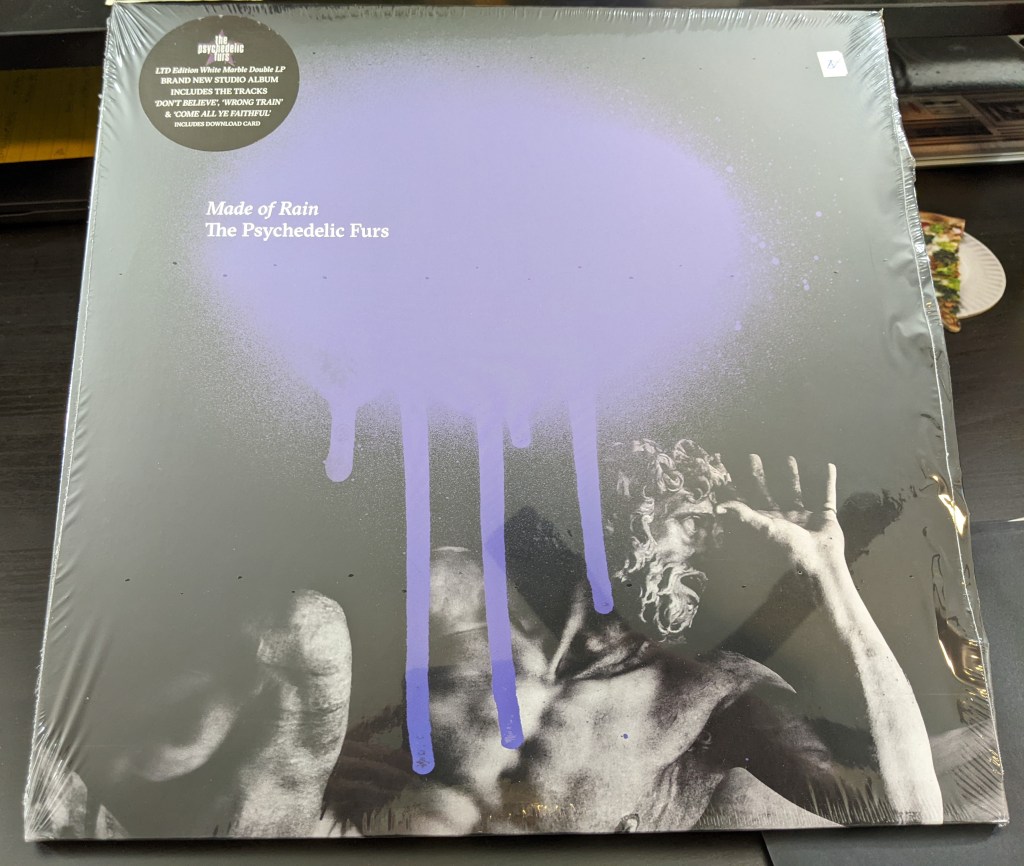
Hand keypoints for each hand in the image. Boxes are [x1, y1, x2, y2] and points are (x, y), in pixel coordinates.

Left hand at [716, 455, 846, 581]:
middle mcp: (783, 518)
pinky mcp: (825, 517)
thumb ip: (742, 515)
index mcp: (766, 521)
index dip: (738, 483)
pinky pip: (827, 495)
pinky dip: (829, 481)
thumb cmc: (788, 549)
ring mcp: (804, 518)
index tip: (729, 468)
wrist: (819, 565)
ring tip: (789, 458)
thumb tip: (716, 507)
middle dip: (760, 475)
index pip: (748, 497)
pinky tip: (829, 466)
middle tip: (752, 456)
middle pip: (769, 491)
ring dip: (793, 476)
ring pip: (796, 491)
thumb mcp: (763, 528)